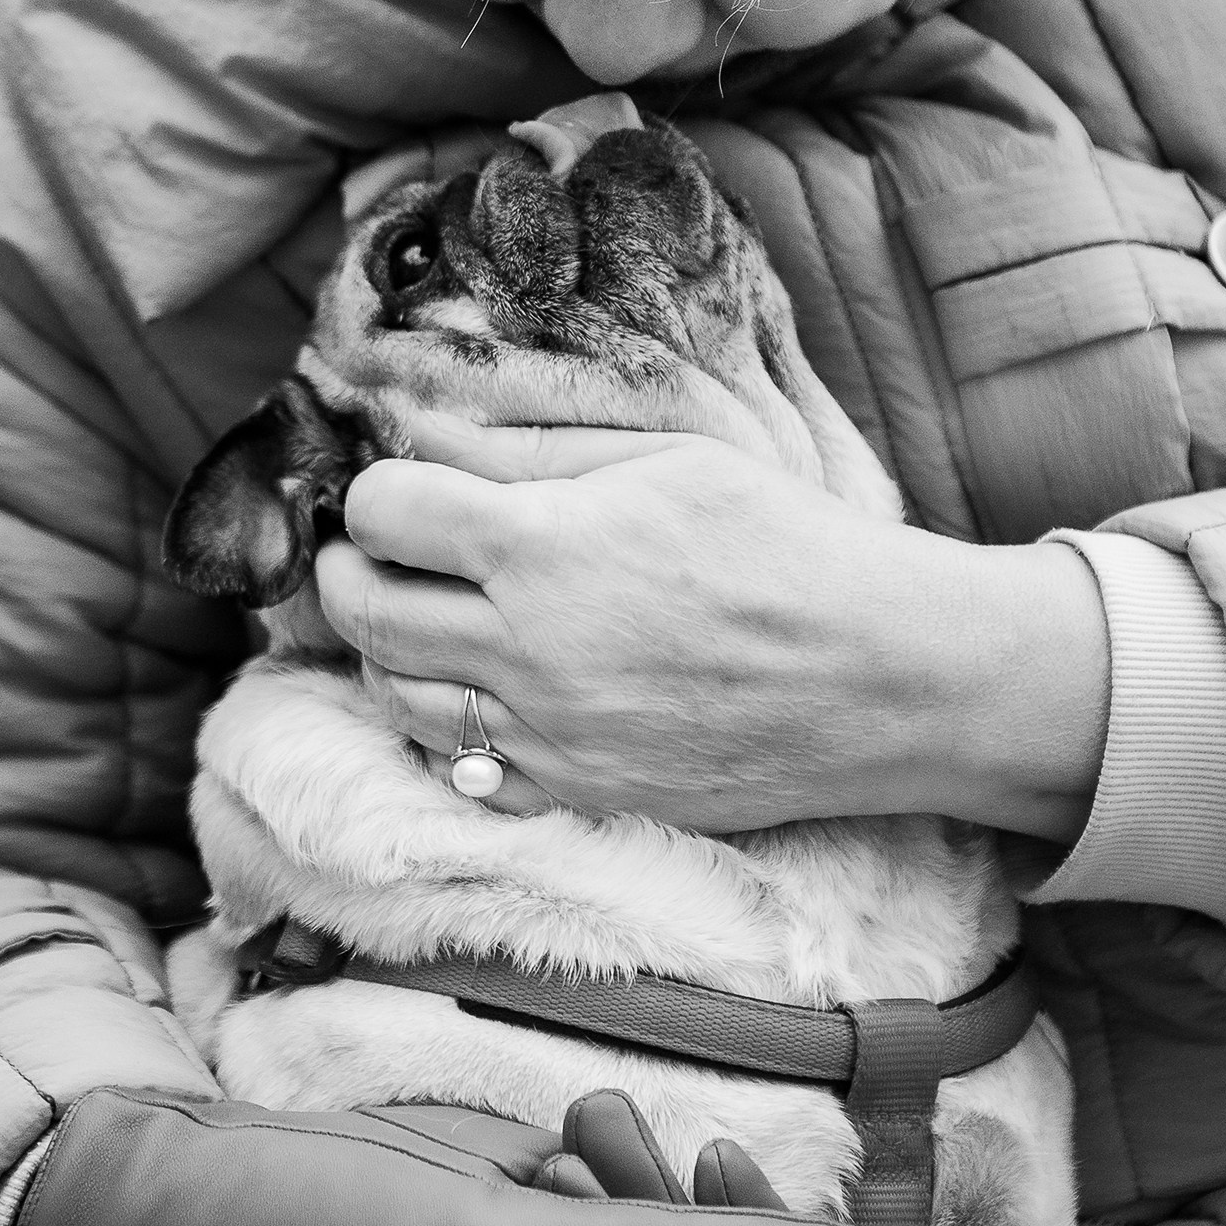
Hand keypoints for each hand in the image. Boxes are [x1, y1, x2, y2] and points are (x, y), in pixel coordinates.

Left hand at [315, 410, 1106, 839]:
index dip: (377, 491)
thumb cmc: (784, 546)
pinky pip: (458, 766)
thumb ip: (536, 449)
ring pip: (395, 696)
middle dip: (347, 570)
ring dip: (384, 649)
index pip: (383, 513)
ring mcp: (547, 732)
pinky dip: (442, 723)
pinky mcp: (576, 790)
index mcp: (543, 546)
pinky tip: (475, 686)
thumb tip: (431, 434)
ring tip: (422, 614)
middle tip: (372, 550)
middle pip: (363, 610)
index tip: (399, 488)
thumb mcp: (665, 459)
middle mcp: (526, 647)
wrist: (878, 675)